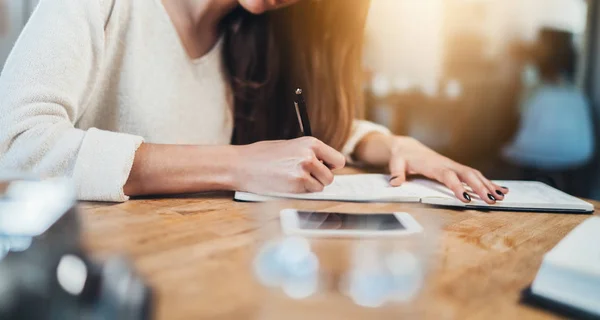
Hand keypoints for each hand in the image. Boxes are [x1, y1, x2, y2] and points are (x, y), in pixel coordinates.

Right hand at [233, 137, 345, 193]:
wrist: (241, 165)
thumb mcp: (290, 146)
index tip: (323, 170)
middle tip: (303, 177)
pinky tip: (286, 185)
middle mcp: (310, 156)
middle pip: (330, 177)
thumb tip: (325, 165)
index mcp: (311, 143)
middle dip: (319, 179)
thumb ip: (309, 153)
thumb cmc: (262, 156)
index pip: (338, 160)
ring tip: (291, 180)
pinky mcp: (296, 185)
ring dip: (310, 187)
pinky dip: (300, 193)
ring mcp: (303, 171)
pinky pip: (308, 194)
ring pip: (320, 187)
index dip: (330, 167)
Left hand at [388, 137, 507, 203]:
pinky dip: (488, 182)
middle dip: (481, 187)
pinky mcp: (456, 169)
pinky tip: (501, 190)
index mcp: (433, 165)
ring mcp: (453, 166)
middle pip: (467, 175)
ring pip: (474, 175)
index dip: (458, 187)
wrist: (406, 147)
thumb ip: (396, 173)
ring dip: (488, 185)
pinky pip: (474, 176)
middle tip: (492, 200)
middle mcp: (447, 164)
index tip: (466, 198)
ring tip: (502, 196)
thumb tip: (395, 183)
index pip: (448, 176)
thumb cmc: (402, 157)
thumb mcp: (395, 163)